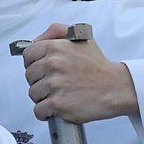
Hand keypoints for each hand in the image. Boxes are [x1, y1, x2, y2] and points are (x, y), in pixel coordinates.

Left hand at [22, 23, 138, 123]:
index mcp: (55, 47)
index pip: (28, 55)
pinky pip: (39, 110)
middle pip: (29, 75)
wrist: (116, 87)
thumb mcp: (80, 37)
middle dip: (38, 80)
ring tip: (57, 95)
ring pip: (33, 93)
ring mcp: (55, 85)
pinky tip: (54, 109)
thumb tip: (36, 40)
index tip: (40, 69)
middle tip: (53, 84)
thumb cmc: (98, 65)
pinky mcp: (59, 104)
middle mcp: (53, 64)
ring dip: (42, 97)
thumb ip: (57, 31)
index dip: (33, 63)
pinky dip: (44, 112)